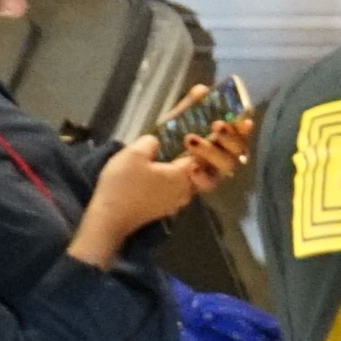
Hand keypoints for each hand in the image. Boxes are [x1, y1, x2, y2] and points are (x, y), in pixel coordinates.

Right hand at [83, 112, 245, 247]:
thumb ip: (151, 143)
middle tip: (218, 127)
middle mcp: (191, 188)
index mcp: (186, 175)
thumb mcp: (134, 155)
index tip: (230, 121)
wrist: (110, 219)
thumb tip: (158, 141)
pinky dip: (193, 168)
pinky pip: (190, 182)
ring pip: (206, 175)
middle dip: (220, 145)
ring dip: (208, 157)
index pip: (212, 152)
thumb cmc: (122, 185)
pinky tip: (185, 158)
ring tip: (202, 139)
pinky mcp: (171, 202)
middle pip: (218, 166)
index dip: (222, 134)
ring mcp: (182, 197)